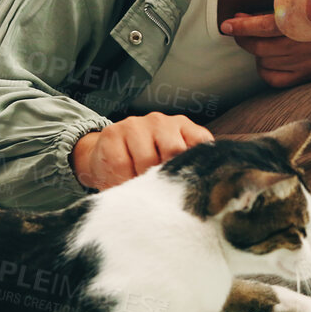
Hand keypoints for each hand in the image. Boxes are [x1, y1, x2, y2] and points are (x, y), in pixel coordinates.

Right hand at [72, 113, 212, 190]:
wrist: (106, 156)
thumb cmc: (145, 164)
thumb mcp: (171, 164)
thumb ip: (187, 169)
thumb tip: (205, 190)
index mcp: (182, 127)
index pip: (200, 142)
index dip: (195, 166)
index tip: (188, 183)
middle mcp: (160, 121)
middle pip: (174, 151)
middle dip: (166, 176)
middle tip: (159, 189)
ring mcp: (135, 125)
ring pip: (147, 159)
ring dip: (142, 181)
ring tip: (139, 187)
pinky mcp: (112, 133)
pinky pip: (121, 165)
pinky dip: (122, 180)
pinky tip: (122, 182)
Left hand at [220, 13, 310, 88]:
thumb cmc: (307, 14)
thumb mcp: (289, 7)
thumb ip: (263, 15)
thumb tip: (236, 19)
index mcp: (304, 21)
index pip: (267, 26)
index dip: (244, 27)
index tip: (226, 26)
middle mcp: (308, 45)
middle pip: (260, 48)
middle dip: (245, 39)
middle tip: (241, 32)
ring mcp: (309, 63)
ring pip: (263, 62)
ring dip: (260, 53)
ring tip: (271, 44)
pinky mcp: (308, 76)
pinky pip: (271, 78)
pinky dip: (265, 68)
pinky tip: (274, 59)